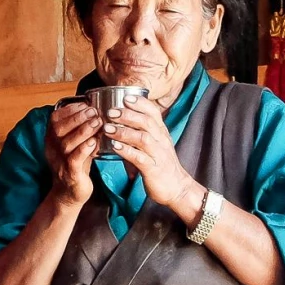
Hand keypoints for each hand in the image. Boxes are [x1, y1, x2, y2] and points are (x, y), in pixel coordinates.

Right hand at [44, 99, 100, 209]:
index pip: (55, 119)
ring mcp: (59, 162)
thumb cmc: (75, 167)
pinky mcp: (69, 174)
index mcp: (52, 140)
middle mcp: (52, 150)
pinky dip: (84, 149)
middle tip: (94, 112)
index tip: (85, 104)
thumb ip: (82, 130)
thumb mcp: (76, 145)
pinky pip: (74, 160)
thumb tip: (96, 111)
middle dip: (78, 117)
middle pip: (59, 129)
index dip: (69, 110)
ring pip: (67, 143)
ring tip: (98, 123)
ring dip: (83, 130)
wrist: (69, 195)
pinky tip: (94, 142)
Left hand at [105, 95, 201, 219]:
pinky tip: (115, 147)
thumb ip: (143, 133)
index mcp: (161, 133)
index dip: (140, 103)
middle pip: (146, 122)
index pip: (153, 112)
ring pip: (142, 138)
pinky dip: (127, 151)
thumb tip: (124, 122)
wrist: (177, 187)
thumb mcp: (156, 144)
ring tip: (107, 128)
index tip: (125, 97)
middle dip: (128, 115)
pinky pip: (139, 158)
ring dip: (124, 132)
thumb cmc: (162, 165)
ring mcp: (158, 154)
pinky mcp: (153, 169)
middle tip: (110, 112)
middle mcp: (161, 140)